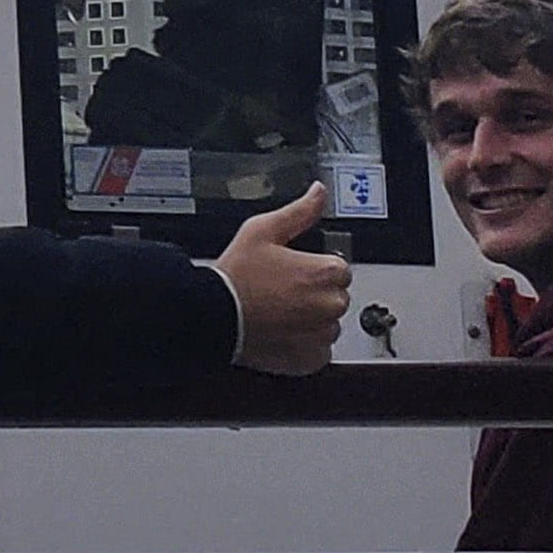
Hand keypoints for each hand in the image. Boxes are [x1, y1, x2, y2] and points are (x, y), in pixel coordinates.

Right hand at [211, 183, 354, 375]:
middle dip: (314, 293)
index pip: (339, 268)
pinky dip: (304, 343)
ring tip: (278, 312)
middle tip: (281, 291)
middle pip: (335, 295)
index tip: (292, 271)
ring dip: (310, 318)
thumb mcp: (262, 231)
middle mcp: (330, 305)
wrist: (213, 317)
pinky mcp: (311, 359)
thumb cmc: (235, 277)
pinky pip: (318, 350)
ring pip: (327, 322)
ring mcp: (322, 335)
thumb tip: (318, 193)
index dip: (313, 267)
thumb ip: (299, 212)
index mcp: (326, 272)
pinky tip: (281, 331)